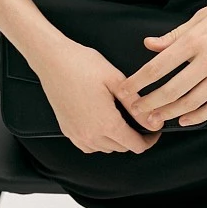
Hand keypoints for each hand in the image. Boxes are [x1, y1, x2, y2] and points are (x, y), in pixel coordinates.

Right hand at [36, 39, 163, 153]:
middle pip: (121, 148)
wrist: (52, 60)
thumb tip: (153, 123)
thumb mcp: (116, 80)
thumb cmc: (82, 65)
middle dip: (134, 137)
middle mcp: (90, 135)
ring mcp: (76, 134)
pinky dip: (99, 140)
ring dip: (116, 139)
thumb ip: (135, 105)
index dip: (149, 140)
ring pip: (105, 148)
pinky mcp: (66, 129)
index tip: (154, 130)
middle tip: (139, 120)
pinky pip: (88, 145)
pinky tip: (102, 124)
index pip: (135, 145)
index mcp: (106, 124)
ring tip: (122, 120)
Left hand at [113, 0, 206, 128]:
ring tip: (155, 118)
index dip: (138, 82)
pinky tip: (185, 120)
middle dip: (149, 103)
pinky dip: (199, 117)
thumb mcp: (202, 15)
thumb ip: (174, 35)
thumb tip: (150, 45)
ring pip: (192, 102)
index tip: (126, 90)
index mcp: (196, 39)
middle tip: (136, 110)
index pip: (158, 67)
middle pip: (171, 90)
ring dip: (170, 113)